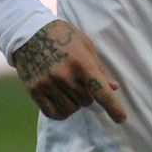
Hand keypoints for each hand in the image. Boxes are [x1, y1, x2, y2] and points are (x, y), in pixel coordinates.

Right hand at [12, 20, 126, 123]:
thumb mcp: (86, 46)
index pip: (100, 91)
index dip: (113, 107)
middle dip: (89, 95)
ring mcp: (48, 84)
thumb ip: (99, 69)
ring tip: (70, 89)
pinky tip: (61, 100)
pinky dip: (61, 112)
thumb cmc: (64, 37)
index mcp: (81, 62)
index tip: (121, 119)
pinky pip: (53, 113)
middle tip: (81, 82)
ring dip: (75, 103)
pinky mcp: (34, 90)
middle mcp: (64, 75)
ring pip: (71, 109)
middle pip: (87, 101)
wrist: (30, 33)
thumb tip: (113, 88)